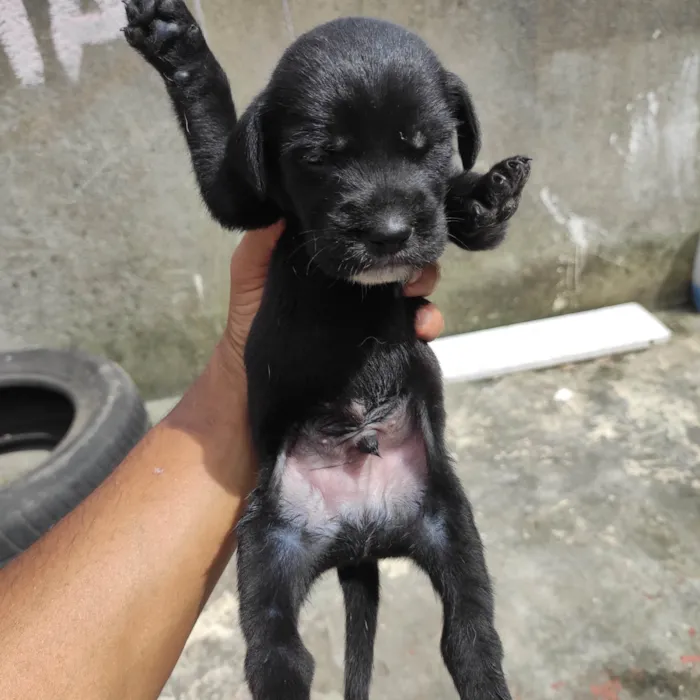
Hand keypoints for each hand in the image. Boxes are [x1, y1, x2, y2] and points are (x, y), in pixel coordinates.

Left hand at [219, 220, 444, 375]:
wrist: (258, 381)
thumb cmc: (252, 321)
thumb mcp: (250, 274)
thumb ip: (262, 244)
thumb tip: (287, 209)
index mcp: (335, 263)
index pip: (367, 239)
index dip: (383, 233)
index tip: (390, 235)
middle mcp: (358, 285)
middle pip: (399, 262)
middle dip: (415, 264)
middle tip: (412, 277)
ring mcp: (373, 315)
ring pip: (416, 293)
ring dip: (426, 295)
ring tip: (419, 307)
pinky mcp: (384, 343)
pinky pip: (416, 329)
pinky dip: (428, 325)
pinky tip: (422, 331)